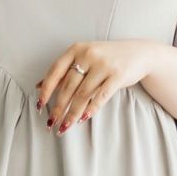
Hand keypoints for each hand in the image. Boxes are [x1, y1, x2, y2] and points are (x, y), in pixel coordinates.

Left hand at [35, 39, 157, 135]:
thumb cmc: (106, 58)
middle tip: (51, 122)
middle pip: (68, 86)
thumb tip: (38, 86)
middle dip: (58, 107)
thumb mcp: (84, 58)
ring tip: (66, 126)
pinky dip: (91, 109)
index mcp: (76, 49)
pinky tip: (83, 119)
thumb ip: (63, 70)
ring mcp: (104, 65)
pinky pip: (101, 96)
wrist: (138, 53)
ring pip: (83, 94)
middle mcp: (89, 55)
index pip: (55, 71)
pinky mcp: (118, 75)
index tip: (40, 106)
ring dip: (72, 113)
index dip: (46, 90)